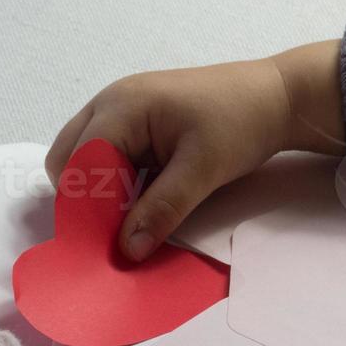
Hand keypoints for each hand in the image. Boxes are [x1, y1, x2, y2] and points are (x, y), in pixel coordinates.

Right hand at [46, 41, 343, 260]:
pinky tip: (144, 198)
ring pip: (86, 157)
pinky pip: (109, 154)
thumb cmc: (240, 122)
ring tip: (134, 216)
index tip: (107, 242)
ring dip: (103, 189)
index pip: (79, 164)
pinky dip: (118, 179)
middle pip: (69, 159)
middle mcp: (111, 102)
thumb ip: (162, 209)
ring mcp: (122, 109)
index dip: (88, 206)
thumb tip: (127, 250)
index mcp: (121, 107)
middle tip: (120, 229)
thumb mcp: (203, 170)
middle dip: (87, 197)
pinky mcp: (137, 120)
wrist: (276, 96)